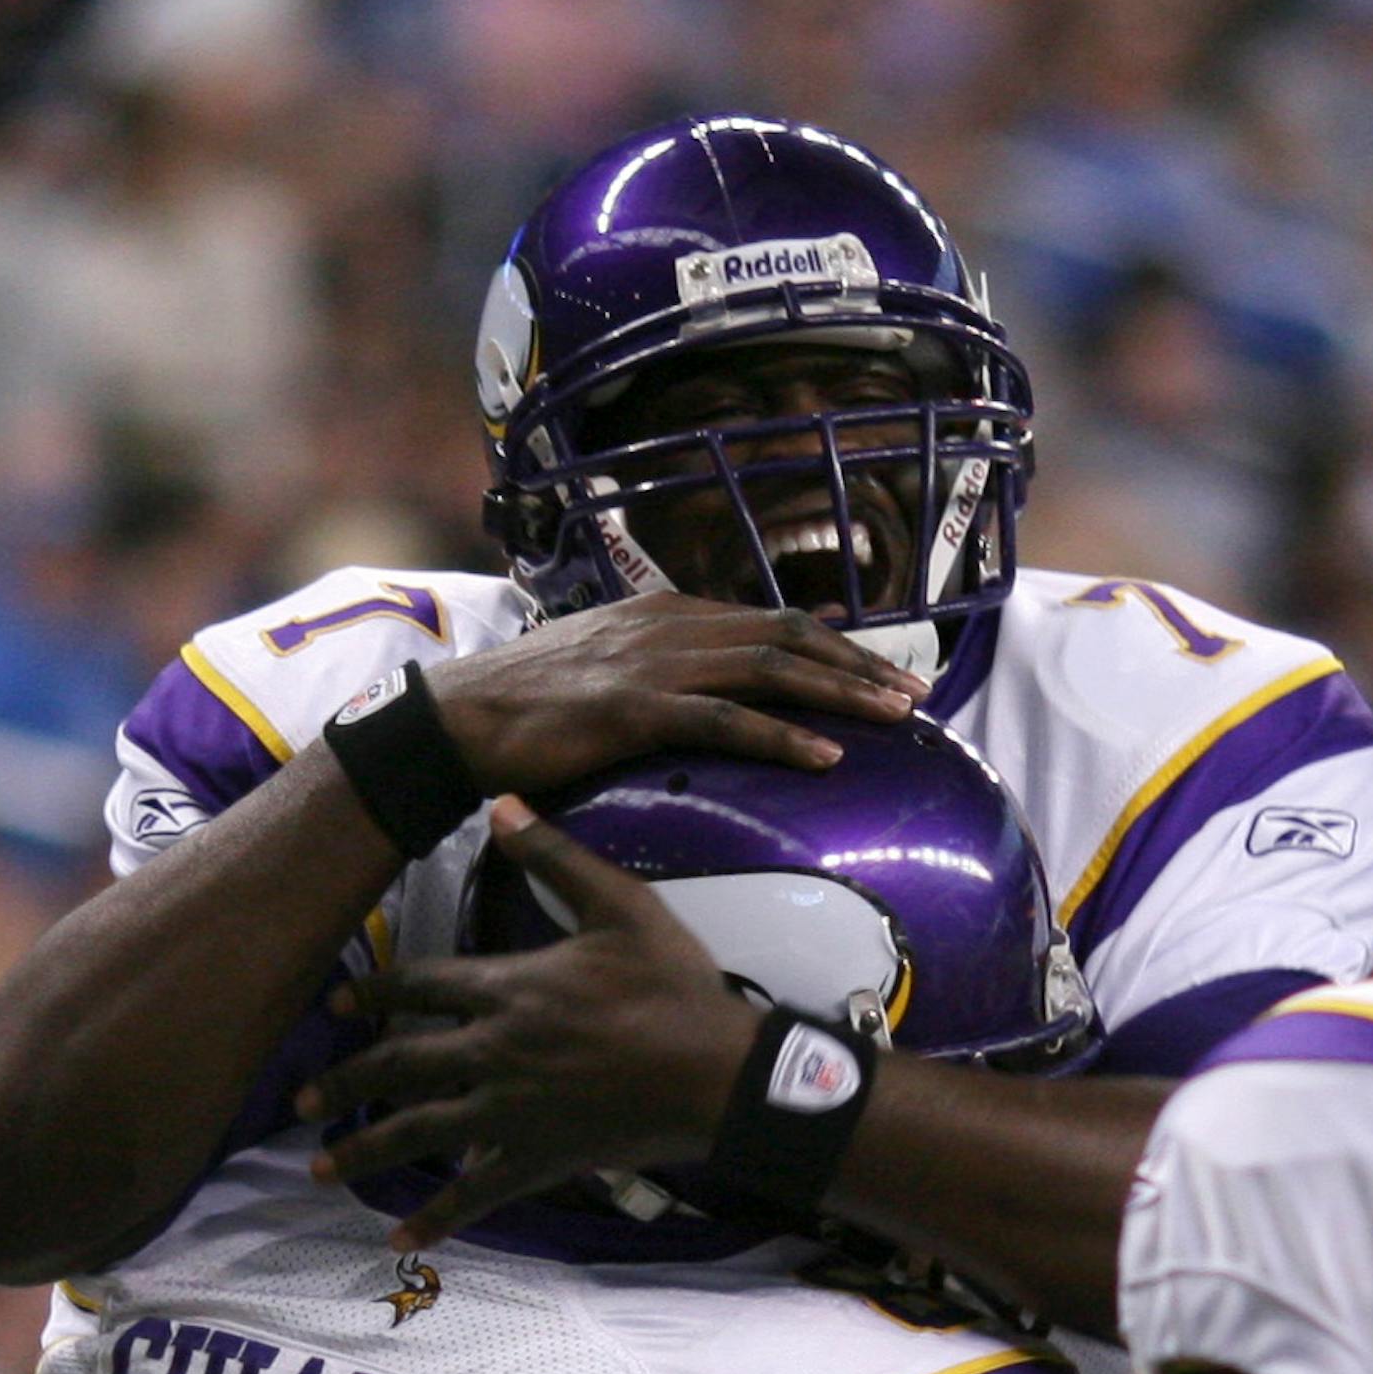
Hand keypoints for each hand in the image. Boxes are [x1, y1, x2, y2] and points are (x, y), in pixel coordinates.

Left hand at [298, 801, 762, 1242]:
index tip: (335, 1002)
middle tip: (303, 1097)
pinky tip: (400, 1240)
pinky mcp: (537, 1158)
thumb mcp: (622, 906)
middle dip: (345, 1080)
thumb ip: (554, 856)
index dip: (372, 992)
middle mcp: (492, 1051)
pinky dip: (437, 1218)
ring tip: (320, 1167)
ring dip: (364, 1151)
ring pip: (418, 1133)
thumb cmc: (677, 988)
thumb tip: (500, 802)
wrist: (719, 1074)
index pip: (418, 986)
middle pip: (398, 1066)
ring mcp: (510, 1112)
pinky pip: (475, 1194)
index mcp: (508, 988)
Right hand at [426, 596, 925, 792]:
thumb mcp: (602, 673)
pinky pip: (725, 720)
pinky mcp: (634, 709)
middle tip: (914, 695)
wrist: (458, 719)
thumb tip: (698, 701)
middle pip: (787, 636)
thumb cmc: (524, 709)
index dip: (833, 646)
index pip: (769, 622)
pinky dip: (782, 735)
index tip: (881, 672)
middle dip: (858, 665)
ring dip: (841, 692)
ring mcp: (653, 664)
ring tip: (895, 718)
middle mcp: (668, 627)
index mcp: (665, 616)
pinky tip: (826, 757)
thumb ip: (656, 676)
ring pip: (770, 669)